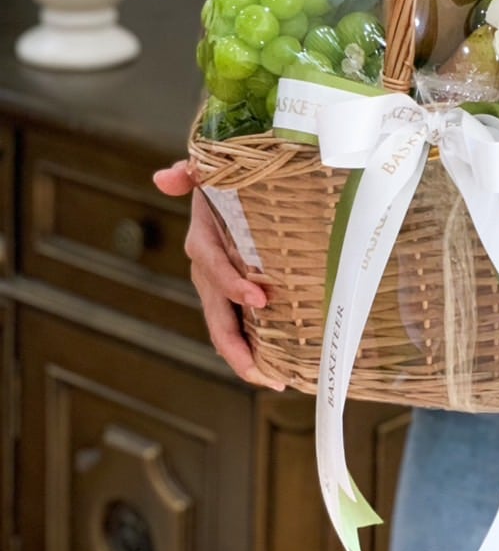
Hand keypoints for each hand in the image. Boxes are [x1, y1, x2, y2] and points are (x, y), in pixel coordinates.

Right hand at [152, 160, 283, 390]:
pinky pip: (242, 327)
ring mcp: (221, 289)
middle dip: (237, 348)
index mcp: (202, 242)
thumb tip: (165, 177)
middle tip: (265, 371)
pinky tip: (281, 368)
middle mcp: (208, 272)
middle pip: (216, 317)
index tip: (259, 300)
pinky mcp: (237, 296)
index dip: (231, 286)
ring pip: (227, 331)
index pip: (213, 268)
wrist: (232, 188)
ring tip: (276, 379)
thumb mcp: (211, 170)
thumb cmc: (226, 180)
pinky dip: (257, 350)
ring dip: (248, 358)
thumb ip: (191, 171)